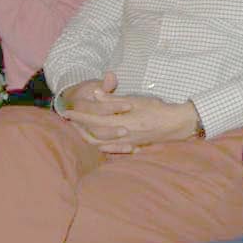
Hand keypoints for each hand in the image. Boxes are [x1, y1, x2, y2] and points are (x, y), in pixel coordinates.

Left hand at [56, 72, 199, 153]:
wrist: (175, 124)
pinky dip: (100, 146)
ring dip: (87, 137)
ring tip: (79, 130)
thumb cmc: (157, 109)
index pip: (93, 119)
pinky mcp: (132, 147)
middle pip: (92, 135)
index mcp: (120, 122)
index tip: (67, 112)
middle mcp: (120, 135)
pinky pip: (111, 149)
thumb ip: (114, 99)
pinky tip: (97, 142)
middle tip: (69, 122)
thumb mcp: (135, 100)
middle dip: (79, 128)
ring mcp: (126, 143)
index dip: (78, 116)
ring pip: (100, 144)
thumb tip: (95, 93)